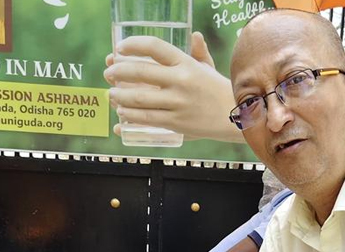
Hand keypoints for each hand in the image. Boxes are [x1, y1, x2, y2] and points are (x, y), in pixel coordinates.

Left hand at [104, 32, 242, 142]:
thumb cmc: (217, 89)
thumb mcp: (208, 67)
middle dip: (118, 72)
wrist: (236, 116)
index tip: (119, 49)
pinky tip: (122, 113)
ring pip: (140, 99)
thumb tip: (194, 35)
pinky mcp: (176, 123)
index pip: (154, 47)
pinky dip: (130, 116)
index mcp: (186, 63)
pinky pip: (147, 119)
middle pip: (140, 73)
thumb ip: (198, 52)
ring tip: (111, 95)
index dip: (133, 45)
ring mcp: (178, 103)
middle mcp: (181, 82)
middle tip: (109, 74)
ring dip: (120, 96)